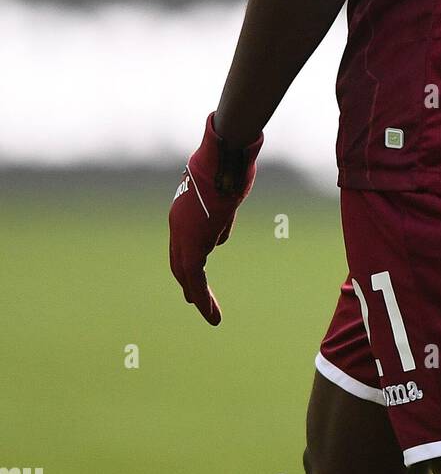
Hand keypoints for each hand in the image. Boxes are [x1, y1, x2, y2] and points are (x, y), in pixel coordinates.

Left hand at [168, 113, 263, 324]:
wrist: (224, 158)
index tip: (193, 277)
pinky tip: (211, 314)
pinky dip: (201, 298)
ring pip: (185, 273)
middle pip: (179, 261)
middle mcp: (178, 224)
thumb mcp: (223, 198)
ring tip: (211, 316)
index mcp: (184, 211)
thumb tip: (218, 240)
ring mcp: (183, 234)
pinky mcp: (193, 242)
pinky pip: (194, 278)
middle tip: (192, 301)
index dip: (188, 262)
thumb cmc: (228, 169)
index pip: (183, 244)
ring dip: (197, 296)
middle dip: (187, 282)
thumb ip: (219, 222)